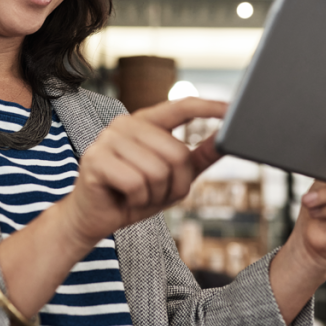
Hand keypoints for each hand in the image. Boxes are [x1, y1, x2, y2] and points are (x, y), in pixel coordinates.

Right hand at [60, 98, 226, 245]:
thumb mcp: (172, 178)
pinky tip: (125, 199)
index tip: (232, 109)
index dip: (208, 107)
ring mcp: (108, 139)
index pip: (181, 106)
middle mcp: (125, 124)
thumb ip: (197, 157)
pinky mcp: (96, 160)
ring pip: (158, 171)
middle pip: (177, 153)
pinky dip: (138, 201)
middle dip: (176, 184)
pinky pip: (137, 184)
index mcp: (145, 122)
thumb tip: (225, 140)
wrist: (92, 219)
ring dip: (155, 195)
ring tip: (138, 196)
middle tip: (157, 194)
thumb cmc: (132, 195)